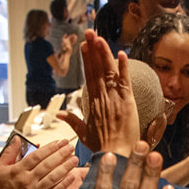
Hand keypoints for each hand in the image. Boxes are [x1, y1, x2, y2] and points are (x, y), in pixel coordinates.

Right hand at [0, 137, 78, 188]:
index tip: (60, 142)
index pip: (36, 156)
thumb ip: (10, 152)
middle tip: (71, 147)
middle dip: (61, 154)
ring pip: (53, 177)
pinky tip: (72, 176)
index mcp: (18, 170)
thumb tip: (17, 138)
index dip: (50, 148)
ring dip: (65, 167)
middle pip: (47, 165)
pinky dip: (64, 184)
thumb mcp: (0, 168)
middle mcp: (27, 180)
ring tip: (75, 159)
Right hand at [58, 29, 137, 155]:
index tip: (84, 46)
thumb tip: (60, 113)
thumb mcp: (84, 134)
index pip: (89, 76)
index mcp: (93, 103)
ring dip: (104, 53)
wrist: (116, 155)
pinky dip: (123, 68)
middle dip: (93, 50)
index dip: (87, 60)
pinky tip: (121, 53)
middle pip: (96, 69)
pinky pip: (125, 81)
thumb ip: (73, 121)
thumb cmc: (102, 147)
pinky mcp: (128, 102)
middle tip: (90, 33)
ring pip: (108, 71)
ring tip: (100, 38)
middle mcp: (102, 97)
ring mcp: (115, 99)